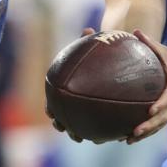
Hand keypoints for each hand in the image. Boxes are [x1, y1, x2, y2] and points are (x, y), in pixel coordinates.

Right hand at [45, 28, 108, 142]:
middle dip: (62, 124)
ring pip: (79, 125)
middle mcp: (74, 101)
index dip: (50, 108)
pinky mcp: (101, 115)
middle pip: (63, 116)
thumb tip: (88, 28)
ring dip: (79, 133)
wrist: (116, 64)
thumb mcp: (98, 47)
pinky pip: (99, 125)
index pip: (53, 100)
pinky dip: (102, 131)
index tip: (50, 112)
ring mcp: (86, 110)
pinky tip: (111, 135)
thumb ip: (91, 41)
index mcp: (68, 88)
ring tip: (84, 138)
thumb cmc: (102, 54)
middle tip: (64, 127)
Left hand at [128, 30, 166, 140]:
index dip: (162, 105)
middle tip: (135, 131)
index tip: (151, 110)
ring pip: (158, 127)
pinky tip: (127, 139)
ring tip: (127, 140)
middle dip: (150, 126)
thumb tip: (136, 32)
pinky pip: (156, 128)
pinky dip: (143, 135)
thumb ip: (153, 45)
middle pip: (163, 118)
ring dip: (144, 135)